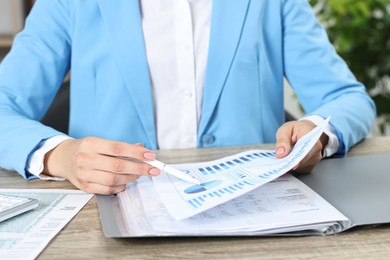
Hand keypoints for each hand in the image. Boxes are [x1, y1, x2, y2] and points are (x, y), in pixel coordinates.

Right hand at [43, 137, 159, 193]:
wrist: (63, 158)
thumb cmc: (85, 149)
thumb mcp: (100, 142)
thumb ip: (121, 147)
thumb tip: (142, 149)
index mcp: (90, 144)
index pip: (117, 148)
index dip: (136, 153)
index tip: (150, 156)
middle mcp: (85, 159)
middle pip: (117, 166)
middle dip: (139, 168)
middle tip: (152, 169)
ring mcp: (84, 174)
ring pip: (113, 179)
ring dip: (130, 178)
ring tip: (138, 175)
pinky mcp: (84, 186)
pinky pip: (107, 189)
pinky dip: (120, 187)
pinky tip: (125, 182)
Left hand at [275, 120, 328, 173]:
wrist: (304, 131)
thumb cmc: (294, 130)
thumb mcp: (284, 130)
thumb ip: (282, 141)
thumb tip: (280, 154)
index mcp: (311, 136)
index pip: (307, 149)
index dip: (299, 158)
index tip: (291, 164)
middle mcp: (316, 148)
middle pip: (303, 160)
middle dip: (290, 162)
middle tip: (279, 161)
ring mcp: (315, 157)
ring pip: (300, 167)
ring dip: (290, 164)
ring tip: (283, 158)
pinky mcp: (311, 165)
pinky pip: (300, 170)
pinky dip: (292, 167)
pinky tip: (288, 161)